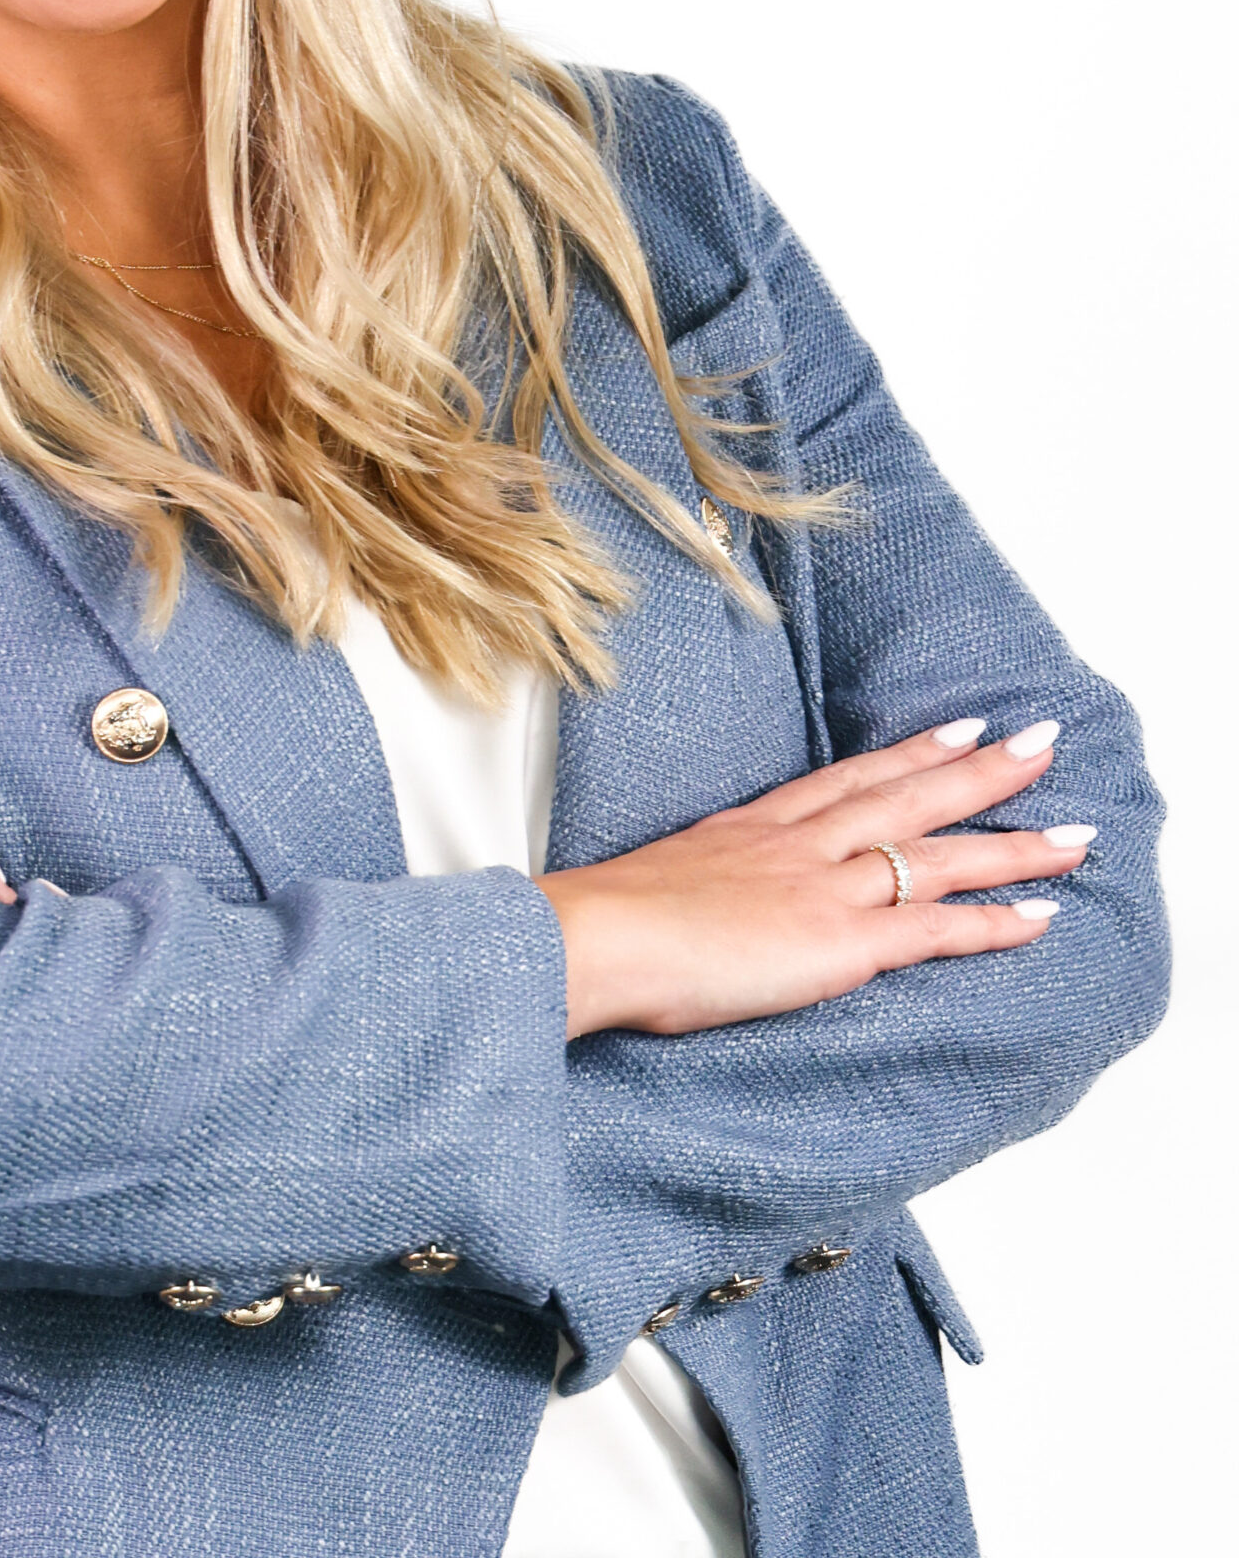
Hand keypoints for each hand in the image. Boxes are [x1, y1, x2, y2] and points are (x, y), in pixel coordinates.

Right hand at [536, 718, 1094, 1038]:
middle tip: (1041, 741)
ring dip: (1011, 841)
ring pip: (936, 854)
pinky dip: (993, 921)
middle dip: (980, 769)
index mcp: (753, 827)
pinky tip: (1040, 915)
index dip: (907, 753)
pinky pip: (934, 927)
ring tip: (1074, 832)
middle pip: (906, 797)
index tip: (955, 727)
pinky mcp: (839, 941)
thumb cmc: (606, 923)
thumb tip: (687, 912)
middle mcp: (799, 844)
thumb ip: (692, 890)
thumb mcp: (653, 884)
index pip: (846, 780)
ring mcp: (823, 887)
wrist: (597, 936)